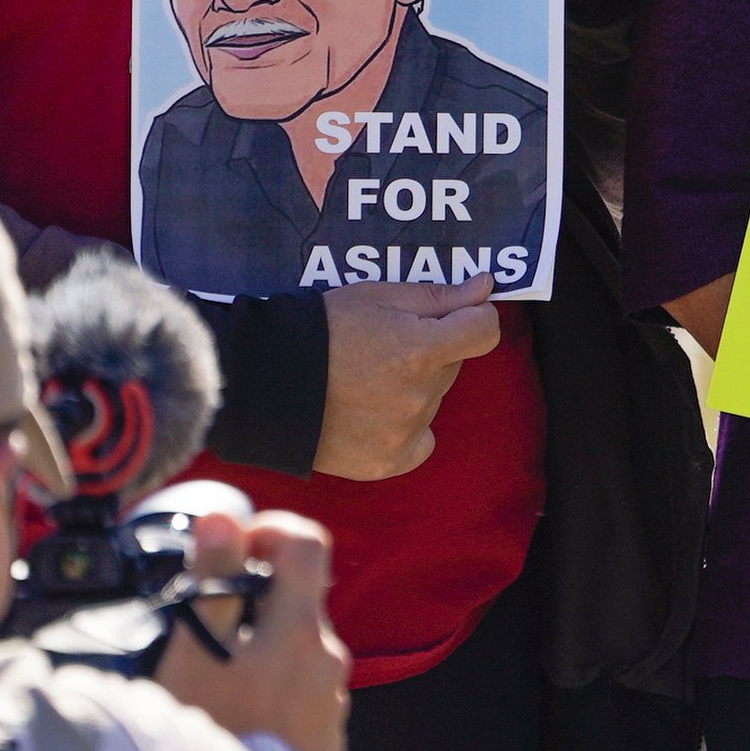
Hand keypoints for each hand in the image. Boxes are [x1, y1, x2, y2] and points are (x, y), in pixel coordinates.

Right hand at [151, 509, 351, 750]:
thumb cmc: (207, 743)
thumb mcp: (193, 657)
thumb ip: (211, 583)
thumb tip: (223, 518)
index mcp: (301, 631)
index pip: (307, 543)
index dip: (267, 531)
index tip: (225, 552)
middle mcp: (328, 662)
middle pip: (296, 602)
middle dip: (250, 603)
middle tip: (198, 632)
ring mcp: (329, 706)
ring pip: (295, 653)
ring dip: (258, 654)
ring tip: (207, 687)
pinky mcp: (322, 744)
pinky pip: (298, 699)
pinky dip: (268, 695)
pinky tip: (230, 722)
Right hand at [314, 275, 499, 478]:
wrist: (262, 384)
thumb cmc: (319, 330)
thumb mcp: (378, 296)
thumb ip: (439, 296)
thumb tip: (486, 288)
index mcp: (422, 350)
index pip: (485, 331)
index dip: (472, 317)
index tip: (453, 315)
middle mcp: (420, 396)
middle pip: (452, 365)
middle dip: (431, 350)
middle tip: (384, 345)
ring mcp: (405, 433)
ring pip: (432, 399)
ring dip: (414, 387)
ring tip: (364, 378)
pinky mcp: (388, 462)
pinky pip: (419, 441)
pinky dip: (405, 428)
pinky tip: (372, 413)